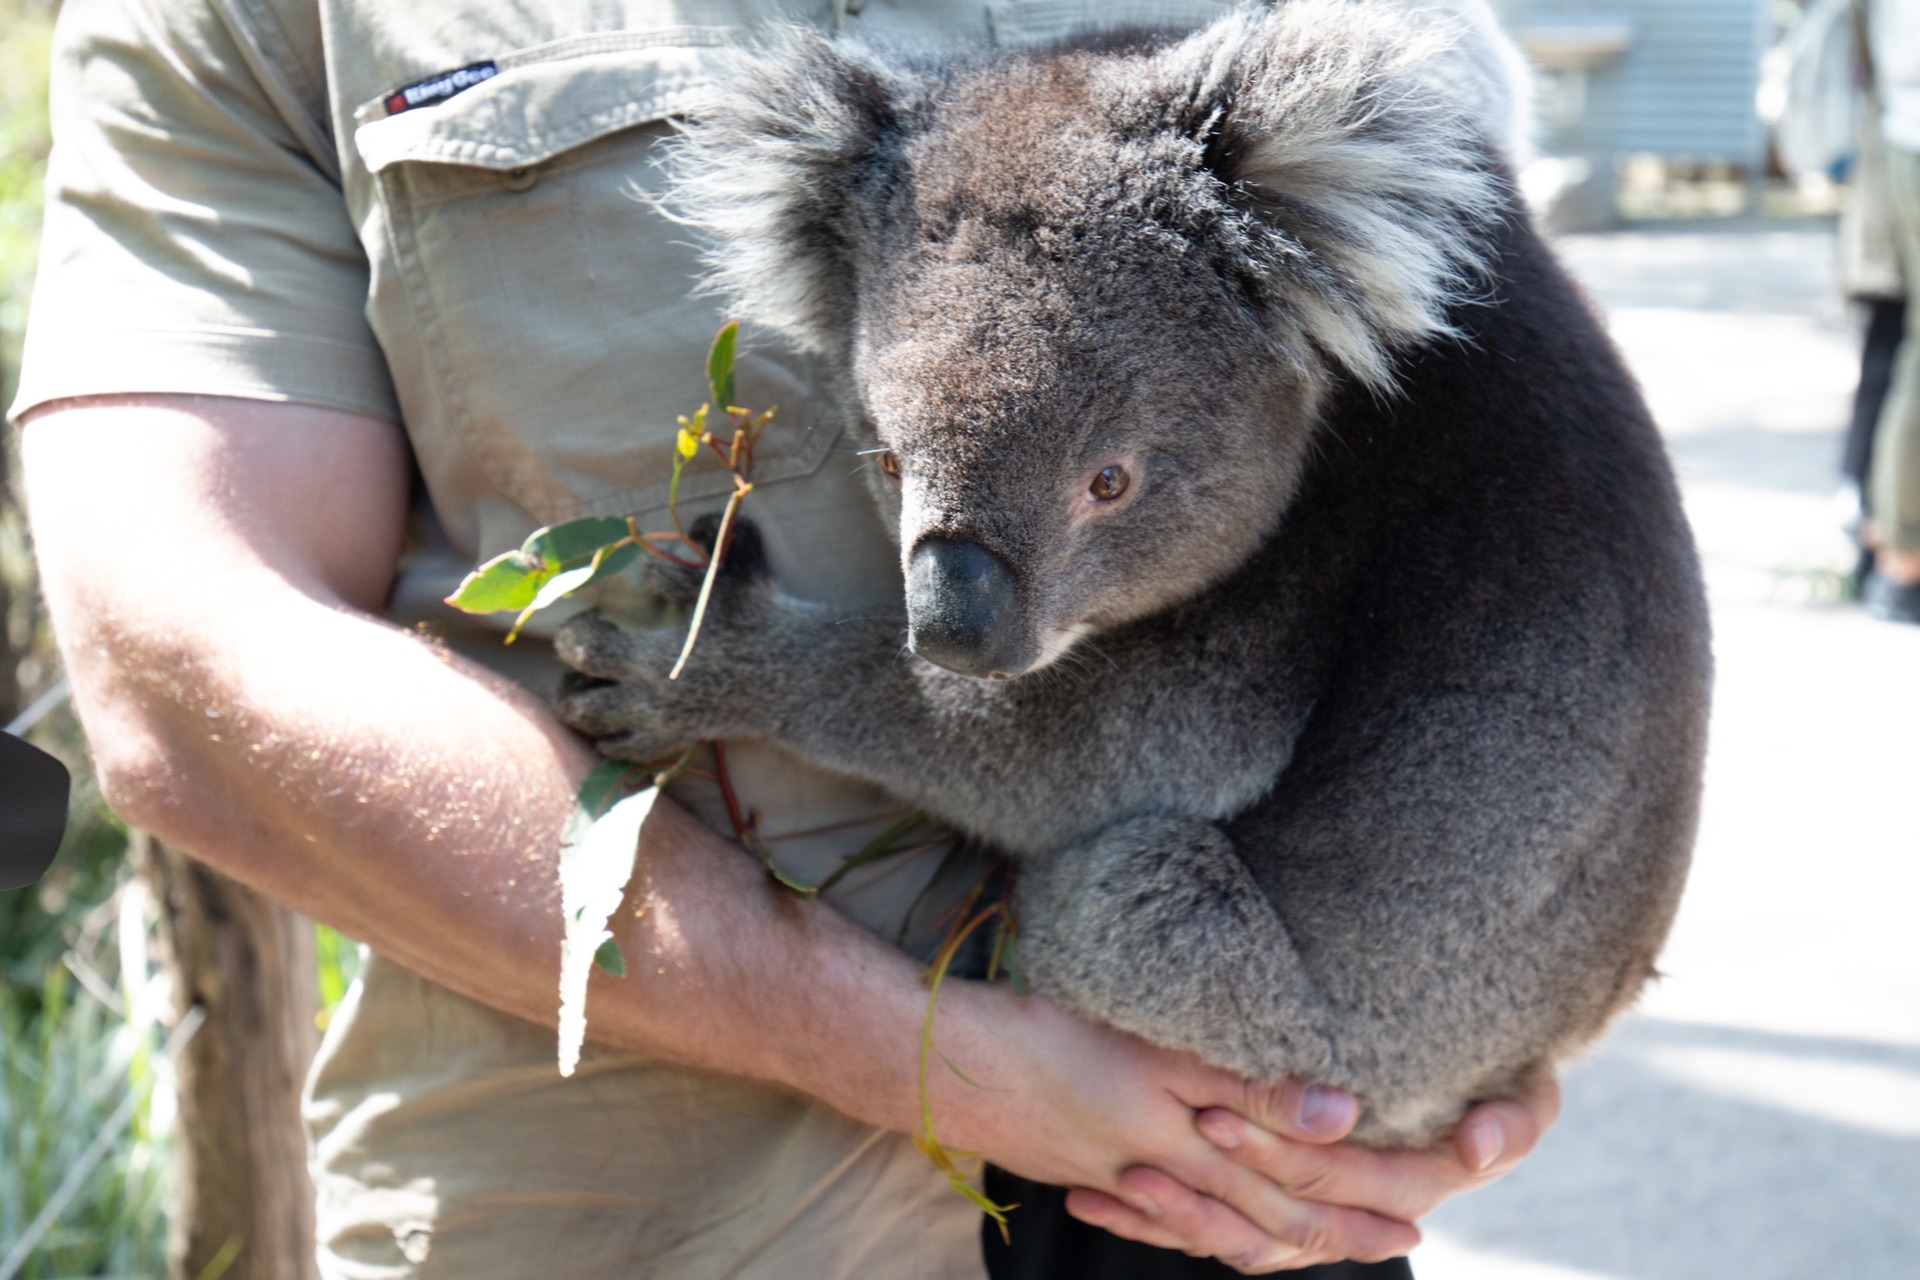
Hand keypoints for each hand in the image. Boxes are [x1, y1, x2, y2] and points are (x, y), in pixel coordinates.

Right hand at [927, 992, 1546, 1271]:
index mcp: (1197, 1139)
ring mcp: (1127, 1177)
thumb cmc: (1052, 1032)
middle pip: (1270, 1217)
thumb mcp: (1160, 1048)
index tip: (1422, 1210)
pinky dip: (1202, 1228)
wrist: (946, 1062)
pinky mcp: (1092, 1169)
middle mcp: (1169, 1171)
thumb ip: (1250, 1085)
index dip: (1361, 1195)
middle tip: (1400, 1238)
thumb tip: (1342, 1115)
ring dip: (1277, 1234)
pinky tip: (1213, 1225)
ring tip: (1321, 1239)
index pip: (1299, 1183)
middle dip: (1338, 1230)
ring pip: (1218, 1224)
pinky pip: (1165, 1216)